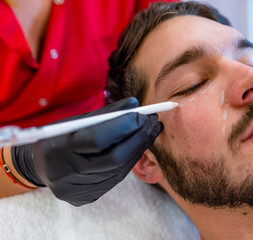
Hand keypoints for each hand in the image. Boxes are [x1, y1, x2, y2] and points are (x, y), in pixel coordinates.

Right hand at [11, 98, 162, 205]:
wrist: (41, 167)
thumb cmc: (60, 138)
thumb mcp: (76, 121)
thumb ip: (105, 114)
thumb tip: (135, 104)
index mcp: (58, 149)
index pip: (97, 139)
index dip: (123, 126)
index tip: (142, 115)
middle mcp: (66, 173)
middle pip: (115, 158)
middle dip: (139, 138)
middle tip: (153, 123)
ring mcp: (77, 189)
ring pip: (119, 170)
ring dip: (138, 148)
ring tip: (149, 131)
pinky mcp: (86, 197)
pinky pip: (116, 178)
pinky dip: (130, 160)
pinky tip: (138, 146)